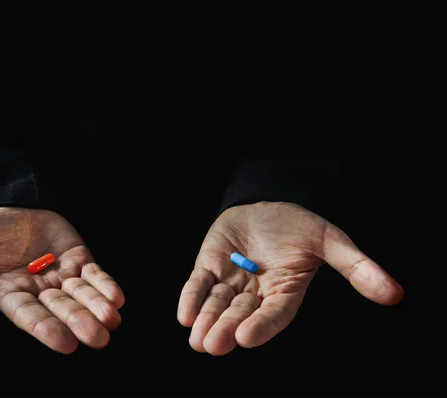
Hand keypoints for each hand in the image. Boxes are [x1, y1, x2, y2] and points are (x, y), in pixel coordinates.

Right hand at [0, 207, 124, 353]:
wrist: (16, 203)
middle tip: (98, 338)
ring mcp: (61, 277)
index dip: (45, 328)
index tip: (65, 343)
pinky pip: (94, 276)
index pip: (28, 315)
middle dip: (78, 322)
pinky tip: (117, 299)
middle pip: (60, 310)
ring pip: (81, 296)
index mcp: (10, 293)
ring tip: (111, 320)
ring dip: (97, 308)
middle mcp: (38, 290)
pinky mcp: (79, 261)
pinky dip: (105, 286)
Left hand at [177, 201, 402, 354]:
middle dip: (227, 329)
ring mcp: (231, 279)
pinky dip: (192, 298)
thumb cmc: (300, 224)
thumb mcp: (330, 240)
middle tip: (214, 345)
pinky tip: (185, 314)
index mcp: (285, 290)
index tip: (246, 338)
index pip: (274, 313)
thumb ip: (356, 267)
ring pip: (218, 304)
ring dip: (207, 320)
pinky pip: (198, 284)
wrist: (268, 200)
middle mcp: (256, 292)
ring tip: (198, 339)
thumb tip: (395, 294)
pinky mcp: (210, 265)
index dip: (261, 325)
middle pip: (241, 314)